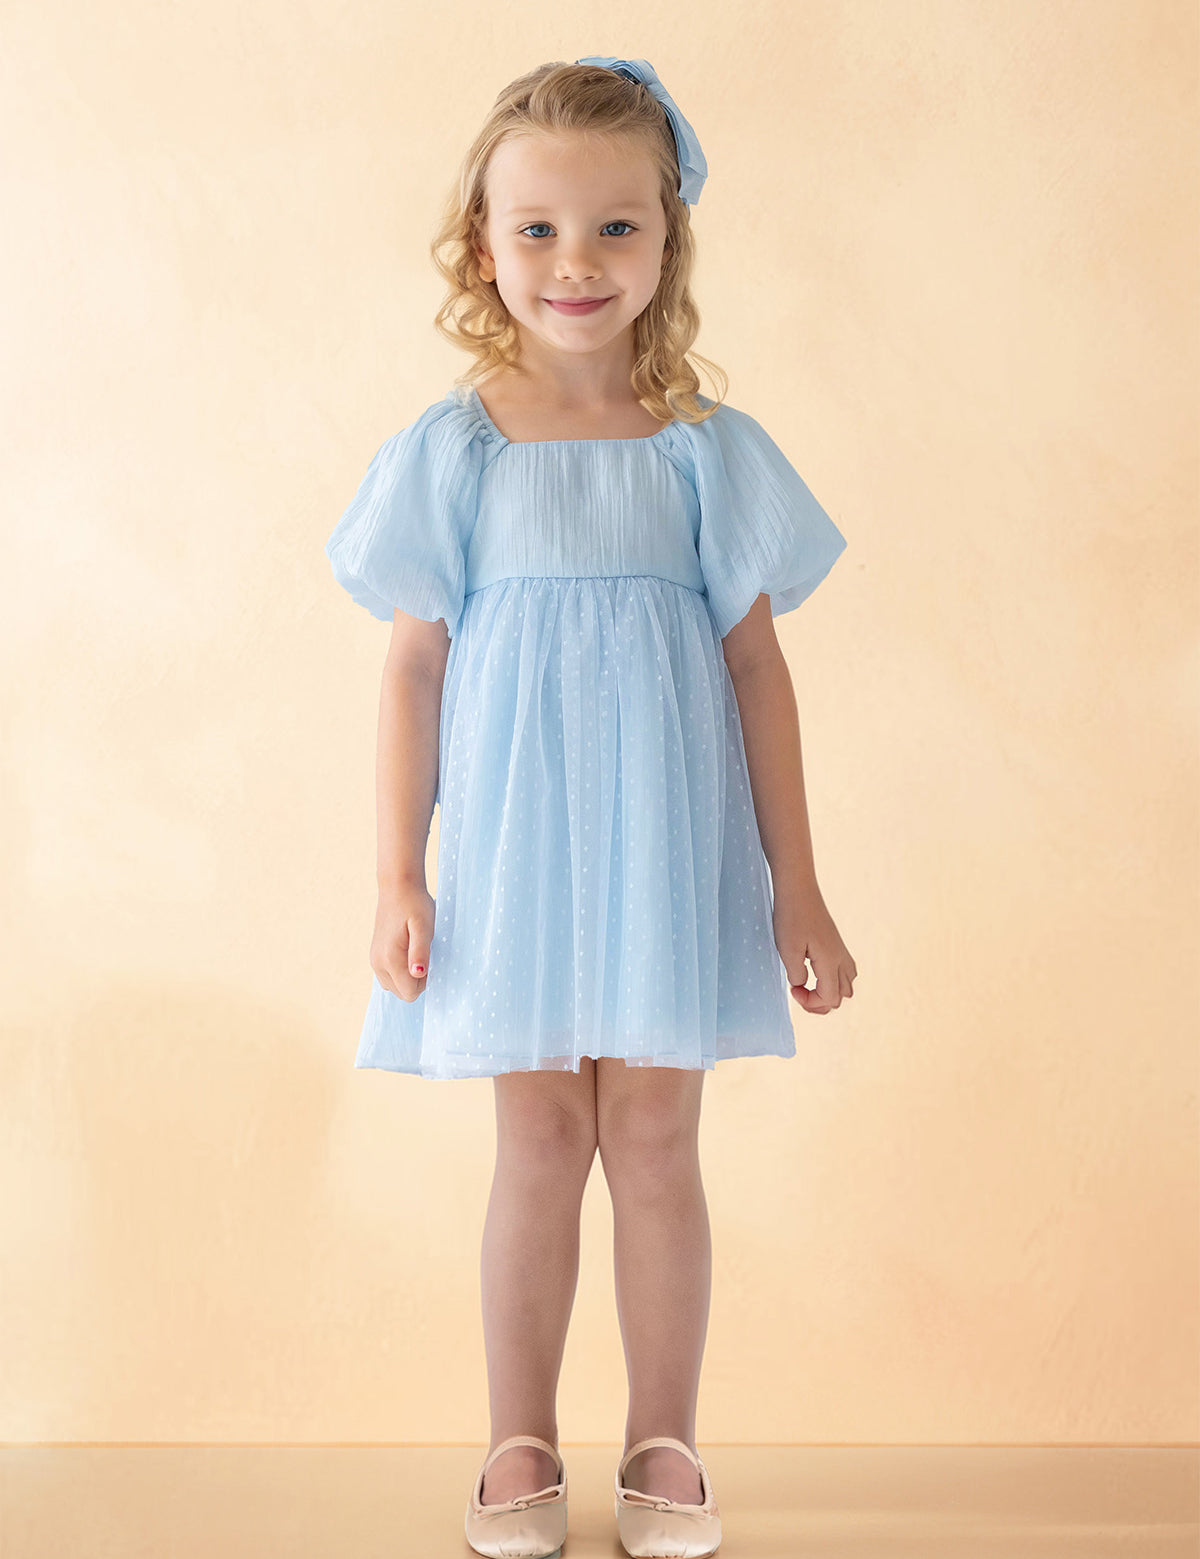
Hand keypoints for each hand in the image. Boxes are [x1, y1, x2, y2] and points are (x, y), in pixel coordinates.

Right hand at [370, 881, 435, 1001]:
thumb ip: (420, 951)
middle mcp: (378, 964)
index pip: (410, 993)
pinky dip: (401, 970)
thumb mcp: (423, 927)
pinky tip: (408, 950)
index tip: (428, 958)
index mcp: (390, 959)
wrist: (397, 886)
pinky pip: (389, 977)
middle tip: (422, 952)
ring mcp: (374, 960)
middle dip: (416, 980)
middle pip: (402, 992)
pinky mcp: (375, 956)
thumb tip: (418, 973)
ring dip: (408, 975)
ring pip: (395, 987)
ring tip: (415, 950)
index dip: (424, 981)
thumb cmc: (415, 905)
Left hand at [772, 890, 856, 1013]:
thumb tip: (802, 984)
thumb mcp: (787, 950)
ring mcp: (841, 950)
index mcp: (830, 962)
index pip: (830, 999)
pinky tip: (814, 970)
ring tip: (807, 984)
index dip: (810, 1002)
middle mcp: (840, 959)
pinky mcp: (836, 944)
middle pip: (841, 996)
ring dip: (828, 991)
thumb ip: (797, 975)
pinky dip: (832, 980)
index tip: (792, 989)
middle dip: (820, 1002)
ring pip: (847, 985)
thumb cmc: (791, 917)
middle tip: (798, 990)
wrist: (798, 889)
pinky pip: (845, 971)